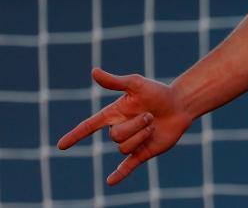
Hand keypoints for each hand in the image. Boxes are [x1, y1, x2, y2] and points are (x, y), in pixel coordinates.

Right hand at [57, 68, 193, 184]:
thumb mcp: (137, 84)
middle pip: (115, 136)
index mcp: (114, 114)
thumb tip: (94, 71)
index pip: (89, 126)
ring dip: (141, 135)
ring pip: (124, 148)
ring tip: (153, 124)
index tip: (61, 145)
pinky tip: (110, 182)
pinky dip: (119, 174)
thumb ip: (115, 82)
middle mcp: (120, 129)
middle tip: (150, 115)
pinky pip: (128, 166)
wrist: (180, 105)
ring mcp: (131, 142)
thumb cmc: (158, 93)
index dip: (75, 135)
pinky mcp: (143, 152)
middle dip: (135, 126)